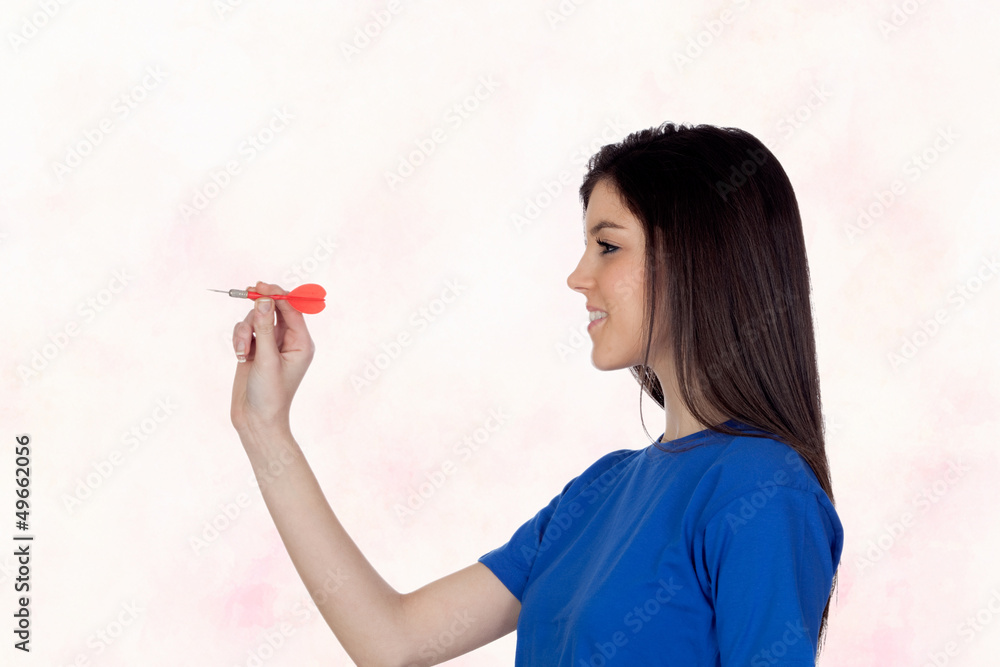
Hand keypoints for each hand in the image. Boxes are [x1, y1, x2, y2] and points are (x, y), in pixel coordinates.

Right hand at [230, 281, 314, 442]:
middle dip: (260, 307)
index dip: (278, 295)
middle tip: (248, 291)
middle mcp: (288, 342)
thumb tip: (264, 300)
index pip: (293, 311)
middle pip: (274, 310)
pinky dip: (240, 339)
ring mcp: (270, 345)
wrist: (255, 420)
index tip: (263, 285)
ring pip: (256, 320)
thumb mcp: (267, 359)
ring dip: (246, 331)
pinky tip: (240, 356)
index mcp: (302, 344)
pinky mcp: (255, 350)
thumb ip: (264, 329)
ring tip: (243, 351)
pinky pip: (246, 331)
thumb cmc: (270, 394)